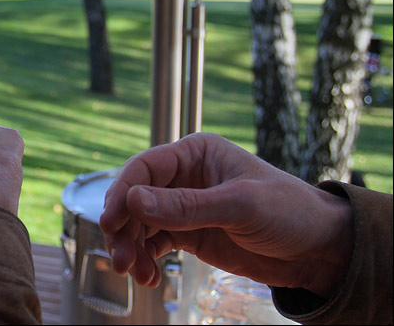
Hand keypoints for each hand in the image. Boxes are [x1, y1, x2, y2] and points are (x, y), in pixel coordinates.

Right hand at [99, 132, 352, 297]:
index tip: (110, 222)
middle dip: (123, 227)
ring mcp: (185, 206)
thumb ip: (185, 206)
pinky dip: (146, 259)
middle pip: (136, 197)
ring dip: (131, 247)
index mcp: (196, 153)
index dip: (122, 192)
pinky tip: (149, 277)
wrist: (319, 250)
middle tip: (119, 258)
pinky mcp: (189, 233)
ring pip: (140, 223)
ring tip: (135, 273)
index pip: (145, 167)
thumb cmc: (289, 212)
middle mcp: (185, 176)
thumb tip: (132, 199)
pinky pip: (154, 243)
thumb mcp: (238, 205)